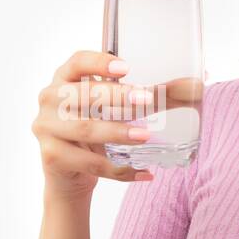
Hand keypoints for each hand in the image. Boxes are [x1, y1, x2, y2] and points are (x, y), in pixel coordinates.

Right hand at [31, 50, 156, 200]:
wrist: (69, 175)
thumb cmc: (94, 133)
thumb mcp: (112, 111)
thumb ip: (146, 98)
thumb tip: (193, 87)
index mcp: (63, 79)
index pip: (77, 62)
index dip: (99, 62)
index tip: (125, 68)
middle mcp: (49, 99)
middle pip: (83, 95)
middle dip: (117, 97)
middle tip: (148, 101)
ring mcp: (46, 128)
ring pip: (86, 129)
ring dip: (118, 133)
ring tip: (145, 136)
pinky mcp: (51, 155)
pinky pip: (89, 162)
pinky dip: (118, 169)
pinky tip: (143, 171)